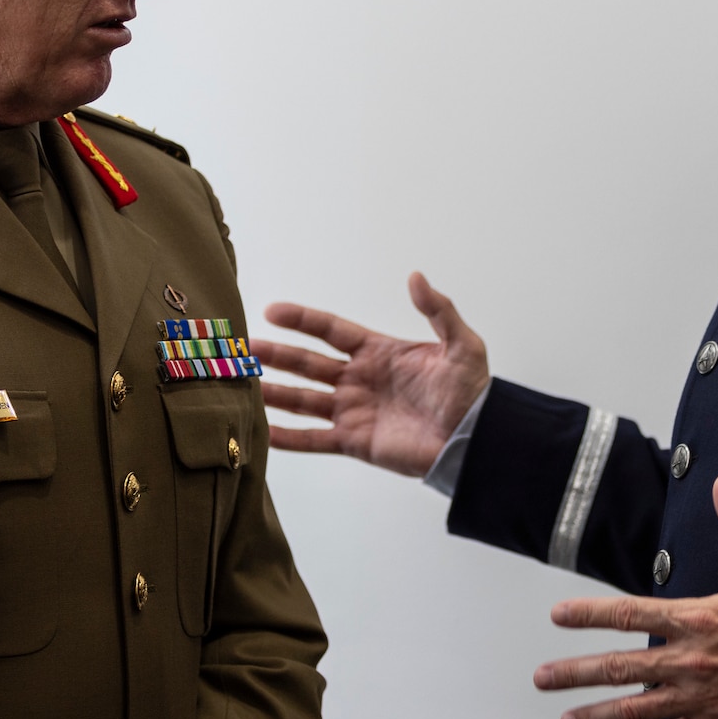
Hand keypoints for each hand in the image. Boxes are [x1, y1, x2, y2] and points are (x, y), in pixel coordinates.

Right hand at [253, 272, 489, 475]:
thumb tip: (416, 277)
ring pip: (304, 400)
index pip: (331, 330)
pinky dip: (288, 439)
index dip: (302, 319)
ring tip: (243, 384)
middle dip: (276, 354)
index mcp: (379, 352)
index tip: (271, 310)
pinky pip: (314, 440)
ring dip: (274, 393)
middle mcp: (360, 380)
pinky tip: (263, 433)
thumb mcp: (461, 345)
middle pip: (308, 363)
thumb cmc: (471, 393)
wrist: (475, 440)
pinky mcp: (355, 442)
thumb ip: (439, 310)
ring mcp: (354, 411)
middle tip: (244, 347)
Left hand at [533, 475, 717, 718]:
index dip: (588, 614)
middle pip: (619, 668)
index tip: (557, 616)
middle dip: (575, 674)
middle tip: (542, 679)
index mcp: (700, 617)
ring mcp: (702, 697)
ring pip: (637, 708)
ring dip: (597, 714)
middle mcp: (692, 660)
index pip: (629, 614)